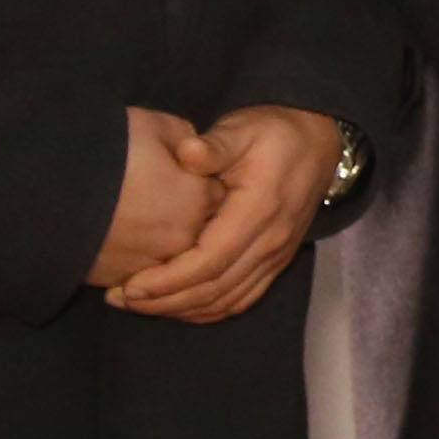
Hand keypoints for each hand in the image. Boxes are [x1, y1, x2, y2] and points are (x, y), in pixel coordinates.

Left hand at [106, 105, 341, 322]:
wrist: (318, 142)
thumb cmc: (273, 133)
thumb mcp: (243, 129)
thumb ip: (215, 144)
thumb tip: (186, 152)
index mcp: (259, 212)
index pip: (210, 261)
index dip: (169, 279)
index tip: (131, 285)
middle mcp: (270, 242)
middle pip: (215, 290)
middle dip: (165, 301)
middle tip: (121, 298)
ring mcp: (276, 256)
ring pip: (227, 301)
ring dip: (182, 309)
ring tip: (140, 304)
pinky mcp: (276, 262)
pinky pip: (241, 299)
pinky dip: (208, 310)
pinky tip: (178, 306)